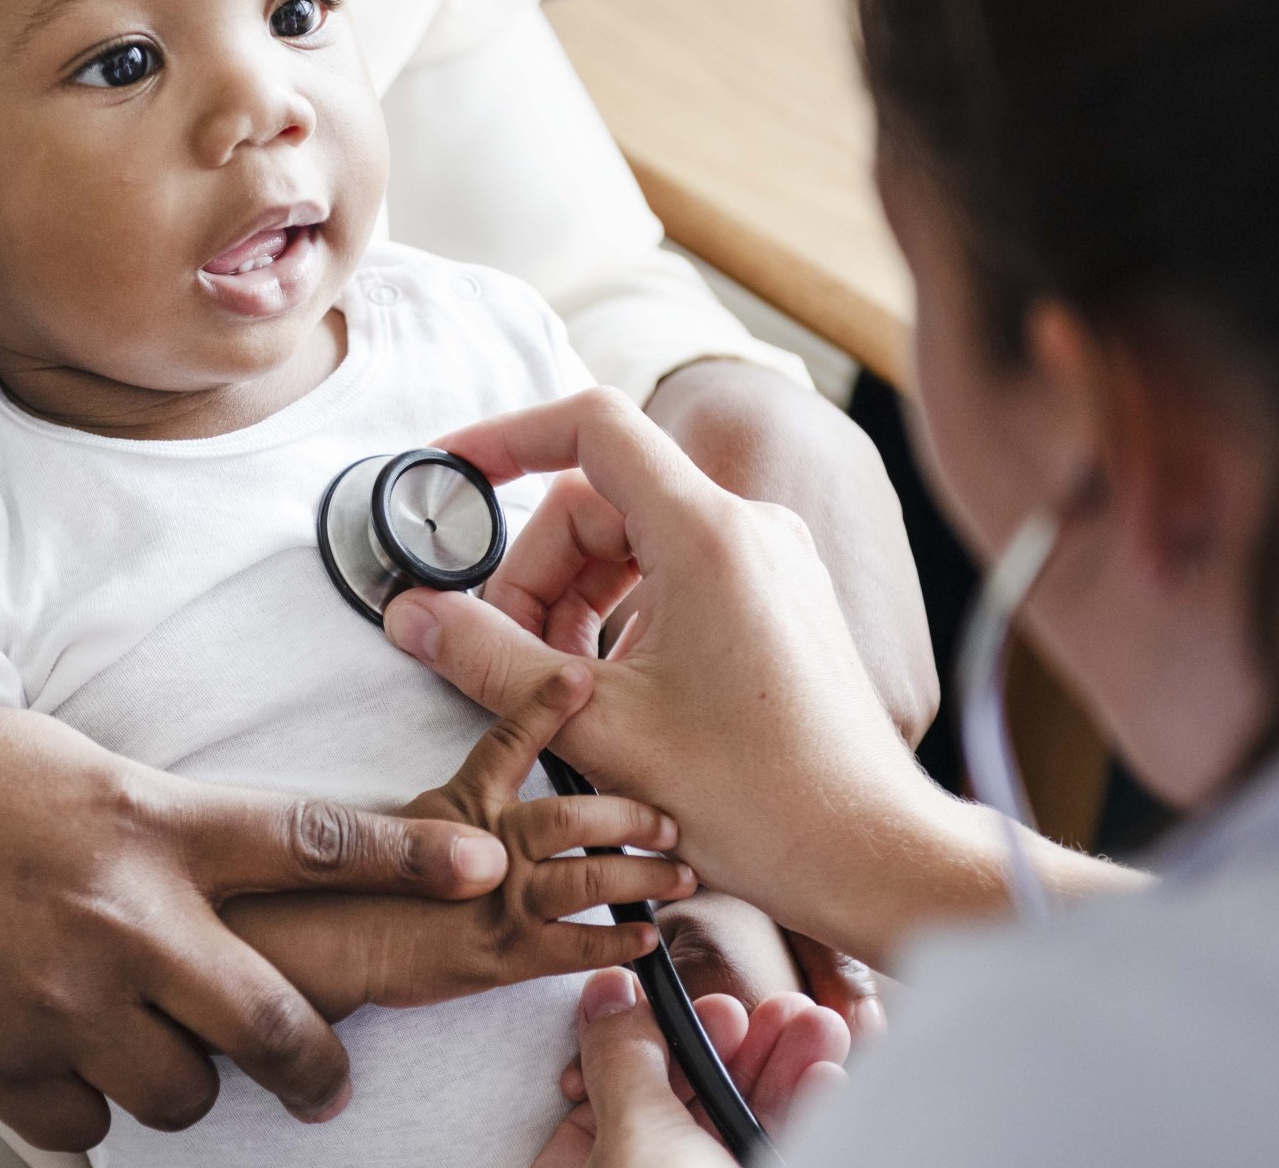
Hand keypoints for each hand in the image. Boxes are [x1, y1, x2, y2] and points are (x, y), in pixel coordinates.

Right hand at [0, 707, 514, 1151]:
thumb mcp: (67, 765)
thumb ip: (153, 823)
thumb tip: (209, 873)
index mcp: (148, 823)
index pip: (311, 840)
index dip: (408, 858)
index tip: (483, 867)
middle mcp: (124, 920)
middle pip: (273, 1020)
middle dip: (317, 1064)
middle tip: (325, 1074)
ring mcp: (65, 1004)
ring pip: (181, 1092)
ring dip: (177, 1079)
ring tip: (140, 1044)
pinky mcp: (4, 1068)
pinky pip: (83, 1126)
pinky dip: (78, 1104)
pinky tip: (48, 1058)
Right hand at [227, 663, 691, 1018]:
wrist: (326, 947)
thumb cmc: (351, 886)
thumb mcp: (402, 823)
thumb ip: (450, 805)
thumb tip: (485, 799)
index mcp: (464, 804)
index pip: (510, 740)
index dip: (548, 704)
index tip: (582, 674)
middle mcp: (488, 847)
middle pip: (573, 818)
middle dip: (629, 815)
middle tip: (669, 816)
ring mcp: (500, 901)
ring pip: (590, 880)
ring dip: (642, 877)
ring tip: (679, 873)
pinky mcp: (506, 954)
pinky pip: (578, 947)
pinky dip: (619, 943)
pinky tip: (647, 940)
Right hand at [386, 388, 1019, 965]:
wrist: (870, 854)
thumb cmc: (758, 799)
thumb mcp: (594, 728)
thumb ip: (489, 659)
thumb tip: (408, 614)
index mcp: (707, 535)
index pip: (591, 425)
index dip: (507, 436)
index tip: (449, 472)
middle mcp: (747, 528)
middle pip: (597, 500)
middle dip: (532, 571)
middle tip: (499, 655)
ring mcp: (770, 561)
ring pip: (632, 541)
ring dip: (572, 599)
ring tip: (552, 684)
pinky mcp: (778, 598)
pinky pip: (675, 573)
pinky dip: (621, 614)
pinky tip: (608, 691)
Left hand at [533, 968, 848, 1167]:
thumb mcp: (636, 1138)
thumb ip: (621, 1059)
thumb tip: (607, 993)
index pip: (610, 1095)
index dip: (661, 1044)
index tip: (711, 1004)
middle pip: (687, 1105)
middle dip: (741, 1047)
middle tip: (782, 1006)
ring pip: (738, 1124)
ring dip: (785, 1069)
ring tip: (818, 1025)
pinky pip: (776, 1145)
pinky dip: (804, 1114)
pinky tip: (827, 1074)